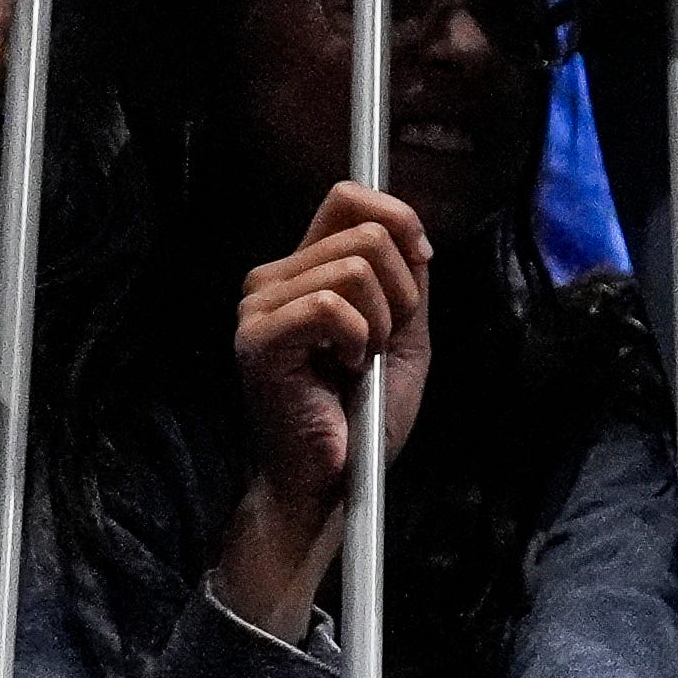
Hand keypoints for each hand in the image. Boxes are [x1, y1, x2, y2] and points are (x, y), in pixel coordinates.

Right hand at [218, 182, 432, 633]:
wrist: (337, 479)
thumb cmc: (364, 414)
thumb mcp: (403, 333)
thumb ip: (407, 278)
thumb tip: (411, 232)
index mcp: (304, 270)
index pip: (348, 198)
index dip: (399, 220)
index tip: (419, 268)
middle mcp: (272, 278)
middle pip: (366, 233)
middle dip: (403, 293)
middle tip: (380, 345)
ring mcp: (259, 306)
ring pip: (355, 268)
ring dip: (382, 324)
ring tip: (360, 362)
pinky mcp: (258, 339)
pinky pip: (331, 306)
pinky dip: (358, 339)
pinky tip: (344, 370)